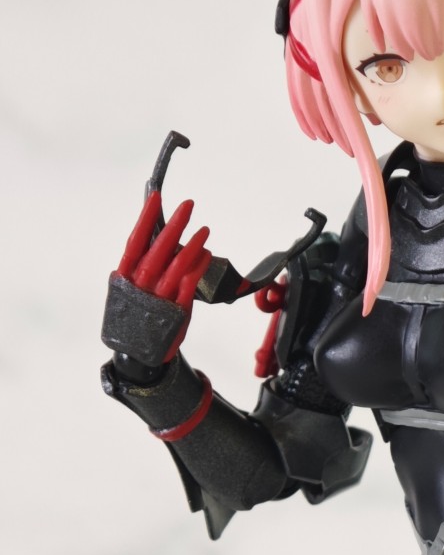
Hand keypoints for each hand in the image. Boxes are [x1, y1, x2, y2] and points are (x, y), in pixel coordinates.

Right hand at [102, 190, 211, 368]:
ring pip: (175, 266)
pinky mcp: (175, 311)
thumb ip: (141, 267)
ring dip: (191, 245)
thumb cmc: (136, 318)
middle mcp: (140, 285)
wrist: (137, 355)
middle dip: (174, 225)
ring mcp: (158, 298)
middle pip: (157, 249)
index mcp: (125, 277)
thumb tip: (157, 241)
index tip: (156, 198)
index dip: (146, 219)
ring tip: (205, 229)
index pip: (136, 242)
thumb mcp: (131, 290)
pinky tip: (206, 254)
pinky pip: (188, 285)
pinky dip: (197, 268)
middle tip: (188, 205)